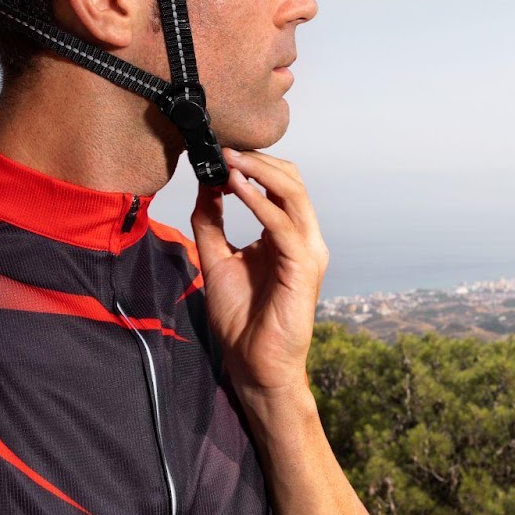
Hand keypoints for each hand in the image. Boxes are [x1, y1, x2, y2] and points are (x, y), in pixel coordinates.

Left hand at [190, 149, 329, 399]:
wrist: (253, 365)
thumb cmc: (242, 319)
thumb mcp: (217, 260)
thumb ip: (212, 223)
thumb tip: (206, 186)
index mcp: (287, 236)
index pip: (280, 185)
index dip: (252, 164)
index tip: (217, 152)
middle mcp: (304, 239)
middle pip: (291, 181)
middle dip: (258, 160)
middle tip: (223, 148)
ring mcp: (308, 252)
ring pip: (293, 194)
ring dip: (259, 172)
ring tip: (228, 160)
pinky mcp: (303, 269)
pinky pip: (284, 225)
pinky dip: (260, 202)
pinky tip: (236, 189)